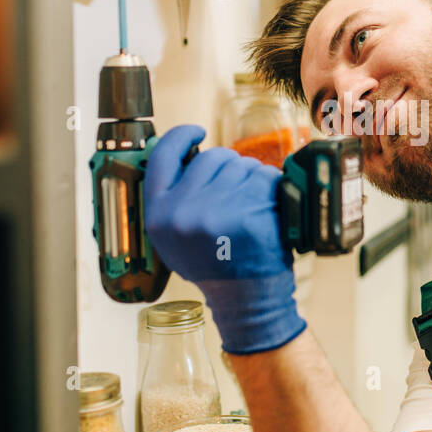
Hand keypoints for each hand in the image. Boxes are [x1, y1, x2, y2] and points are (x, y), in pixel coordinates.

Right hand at [143, 124, 305, 354]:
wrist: (245, 299)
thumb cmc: (214, 265)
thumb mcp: (172, 238)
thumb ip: (173, 198)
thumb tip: (186, 154)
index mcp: (159, 214)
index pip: (163, 155)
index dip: (181, 136)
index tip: (197, 132)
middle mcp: (184, 210)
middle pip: (213, 156)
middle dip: (229, 168)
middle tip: (236, 196)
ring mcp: (219, 210)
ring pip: (243, 164)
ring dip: (253, 179)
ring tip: (251, 209)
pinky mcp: (251, 212)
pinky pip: (267, 177)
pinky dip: (273, 187)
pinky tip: (267, 210)